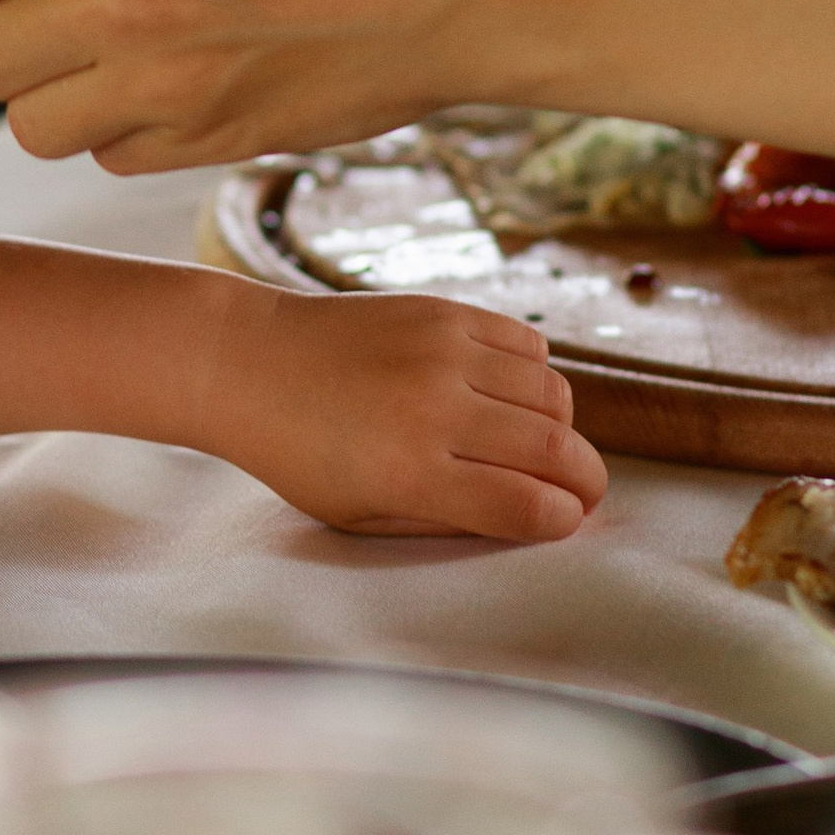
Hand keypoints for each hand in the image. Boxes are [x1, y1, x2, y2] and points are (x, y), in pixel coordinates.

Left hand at [222, 282, 605, 543]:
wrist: (247, 361)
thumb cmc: (298, 452)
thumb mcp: (358, 515)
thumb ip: (445, 524)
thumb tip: (529, 520)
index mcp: (410, 474)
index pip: (526, 506)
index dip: (562, 520)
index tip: (565, 521)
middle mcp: (433, 410)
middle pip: (555, 452)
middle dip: (586, 482)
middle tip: (583, 492)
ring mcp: (443, 352)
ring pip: (553, 394)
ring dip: (562, 428)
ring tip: (539, 443)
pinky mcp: (444, 310)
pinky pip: (529, 343)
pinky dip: (536, 373)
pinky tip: (508, 393)